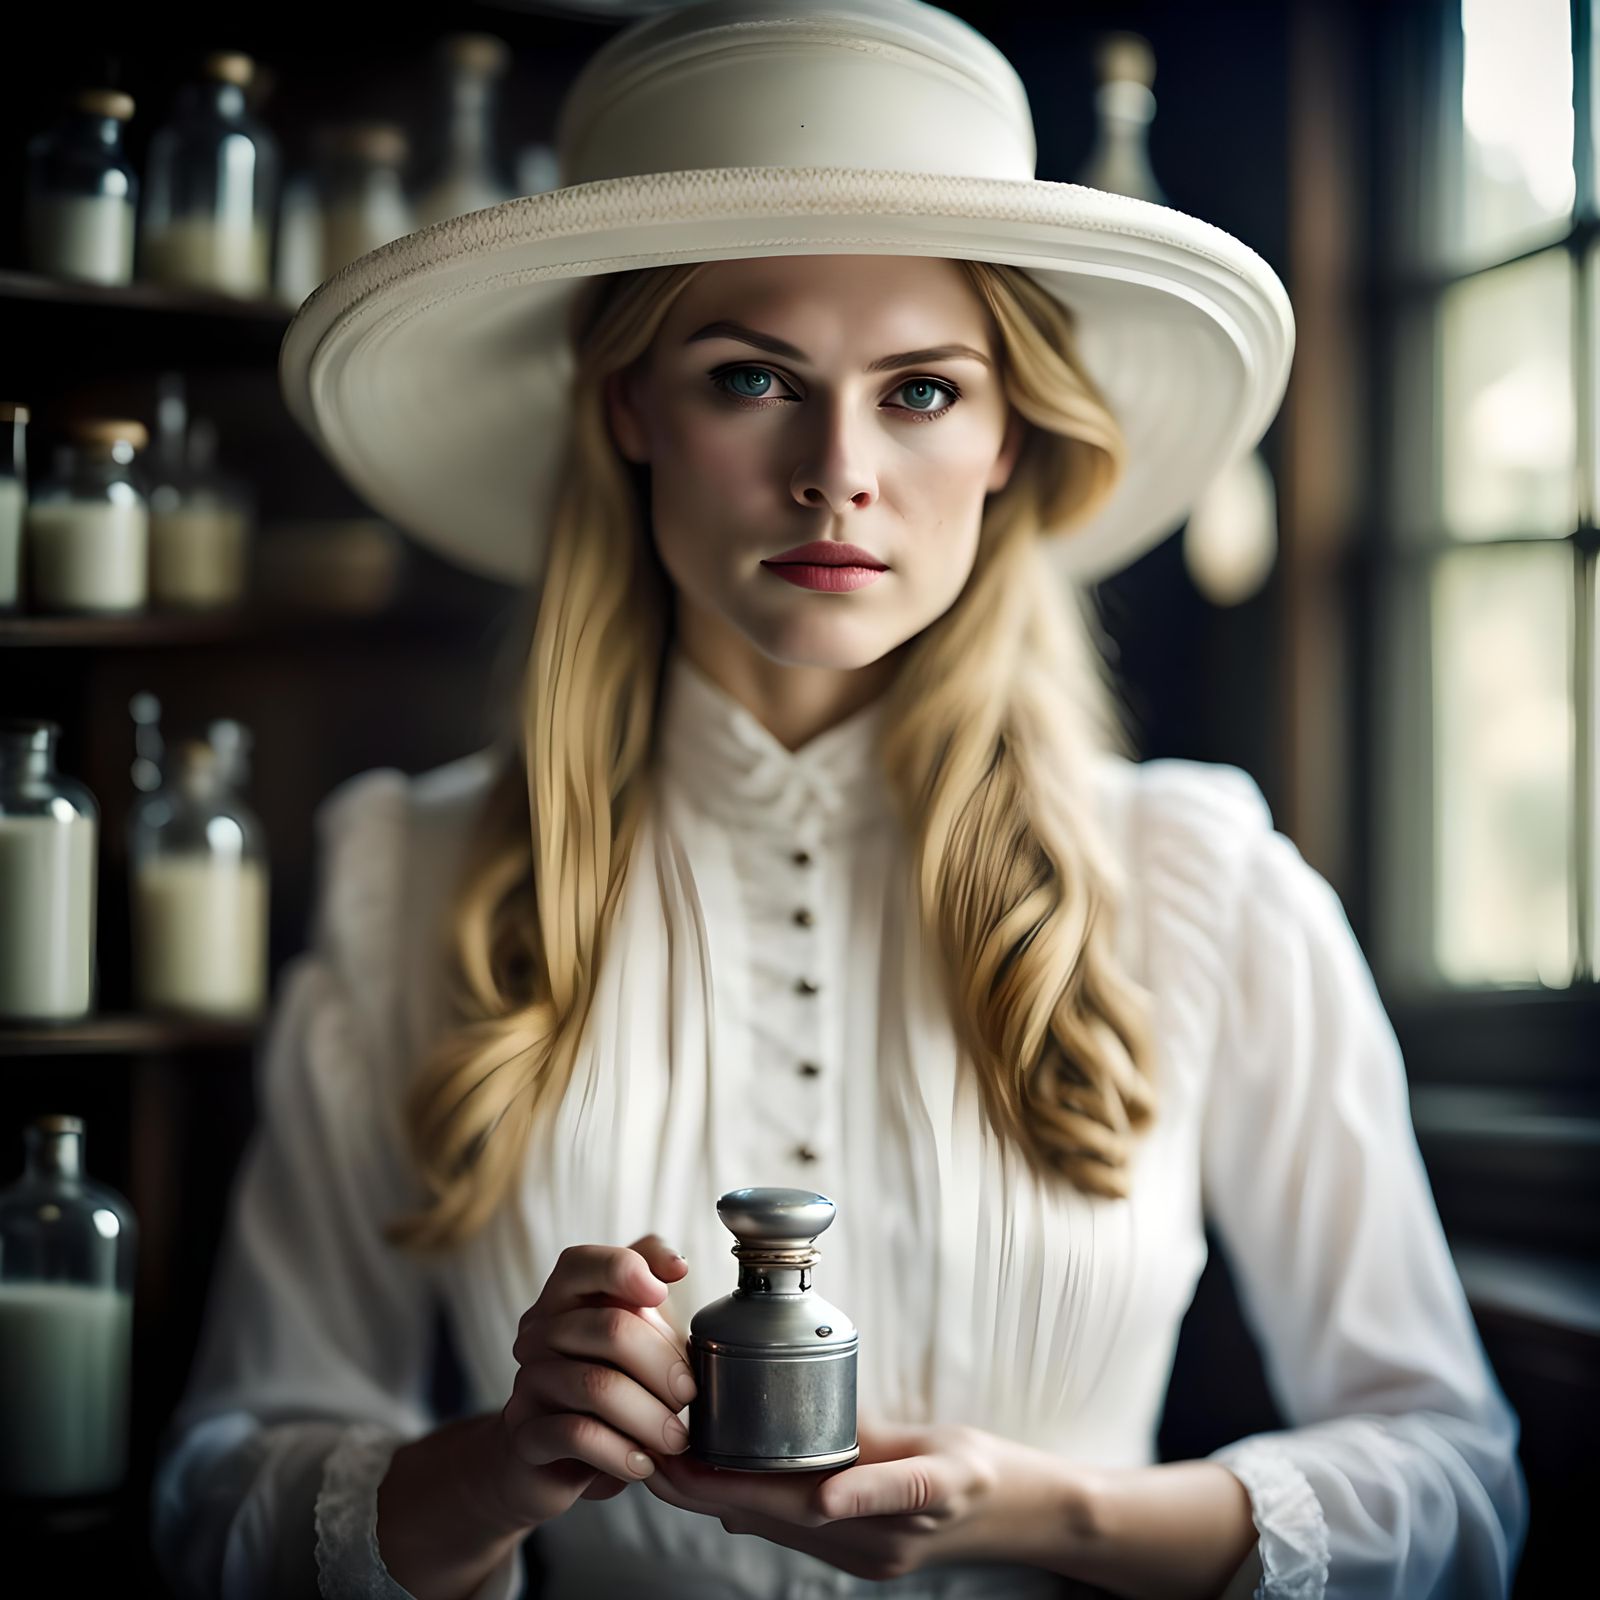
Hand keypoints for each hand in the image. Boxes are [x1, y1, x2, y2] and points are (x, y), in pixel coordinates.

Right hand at [482, 1233, 698, 1532]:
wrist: (548, 1459)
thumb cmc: (605, 1378)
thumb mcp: (633, 1328)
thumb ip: (650, 1285)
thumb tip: (677, 1264)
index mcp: (565, 1297)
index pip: (585, 1262)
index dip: (626, 1270)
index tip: (663, 1292)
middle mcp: (539, 1332)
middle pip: (610, 1327)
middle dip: (663, 1363)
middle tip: (688, 1394)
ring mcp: (528, 1382)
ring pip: (596, 1385)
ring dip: (649, 1416)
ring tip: (675, 1438)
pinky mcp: (525, 1434)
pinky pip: (577, 1435)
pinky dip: (620, 1451)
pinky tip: (643, 1464)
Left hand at [640, 1414, 1069, 1582]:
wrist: (1020, 1507)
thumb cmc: (980, 1475)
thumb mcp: (937, 1469)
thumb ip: (880, 1483)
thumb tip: (825, 1496)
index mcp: (862, 1532)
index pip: (770, 1506)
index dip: (715, 1482)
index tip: (670, 1457)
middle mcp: (848, 1549)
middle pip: (756, 1515)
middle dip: (700, 1485)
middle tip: (649, 1446)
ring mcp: (851, 1550)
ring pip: (766, 1521)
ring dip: (719, 1490)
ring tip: (672, 1449)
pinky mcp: (855, 1539)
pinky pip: (791, 1519)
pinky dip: (756, 1494)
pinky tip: (731, 1473)